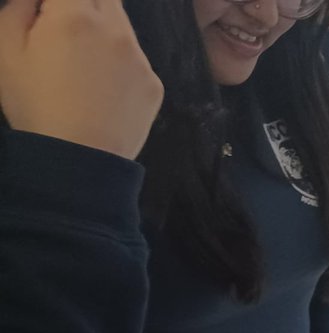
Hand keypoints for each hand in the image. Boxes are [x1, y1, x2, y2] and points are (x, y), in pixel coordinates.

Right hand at [0, 0, 161, 159]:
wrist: (80, 161)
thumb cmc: (35, 104)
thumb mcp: (7, 49)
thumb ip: (21, 8)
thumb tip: (39, 1)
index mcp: (76, 14)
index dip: (57, 0)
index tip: (48, 14)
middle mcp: (117, 30)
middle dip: (83, 5)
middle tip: (65, 32)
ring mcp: (141, 59)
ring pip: (123, 26)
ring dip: (103, 31)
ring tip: (82, 65)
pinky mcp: (154, 85)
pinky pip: (135, 60)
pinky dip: (119, 64)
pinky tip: (102, 90)